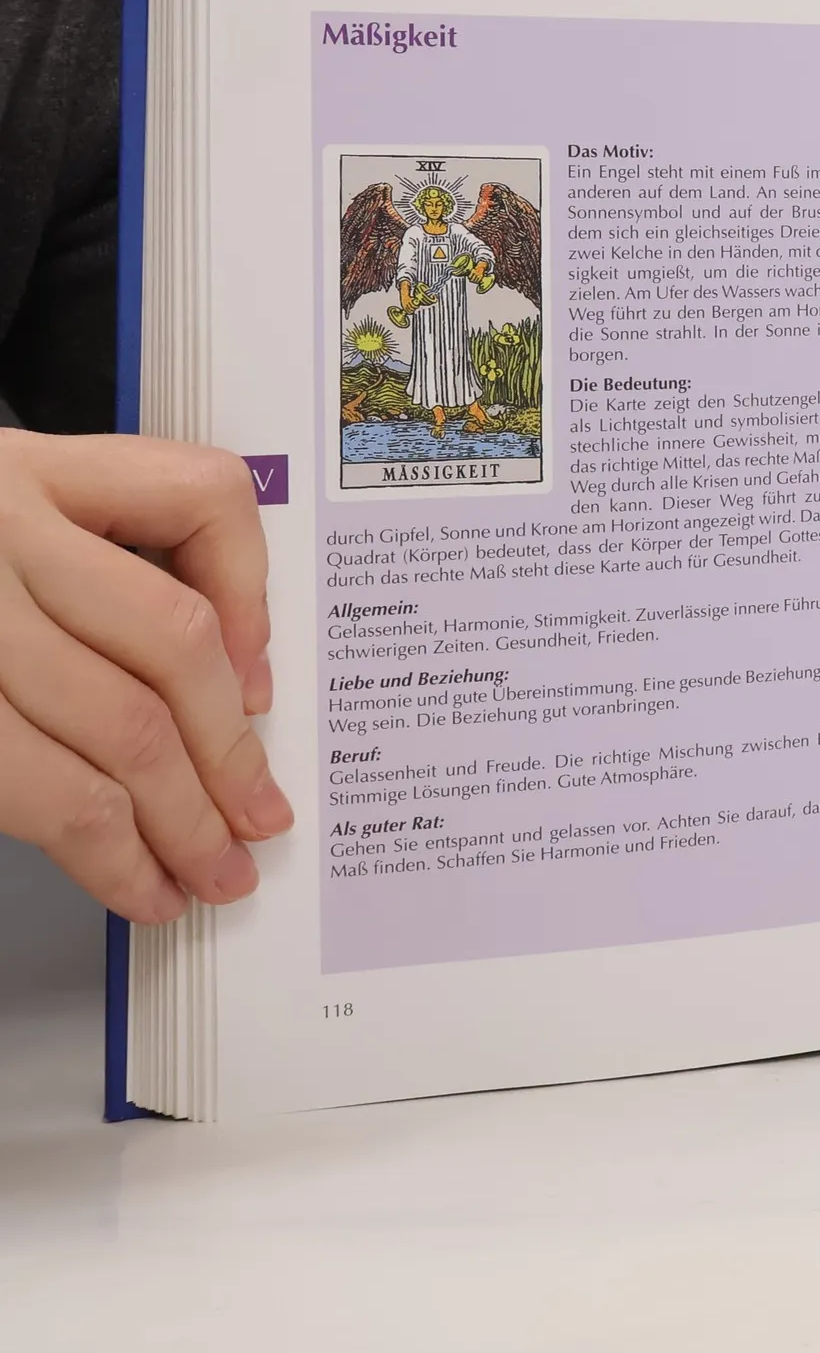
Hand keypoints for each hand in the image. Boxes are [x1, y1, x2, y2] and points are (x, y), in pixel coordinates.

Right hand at [0, 432, 289, 922]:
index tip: (259, 681)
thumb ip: (95, 570)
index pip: (197, 496)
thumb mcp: (0, 531)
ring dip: (183, 821)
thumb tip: (226, 693)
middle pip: (170, 639)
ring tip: (213, 872)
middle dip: (230, 749)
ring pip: (120, 726)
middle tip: (260, 816)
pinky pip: (43, 792)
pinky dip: (104, 852)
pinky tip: (134, 880)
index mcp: (29, 472)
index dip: (252, 594)